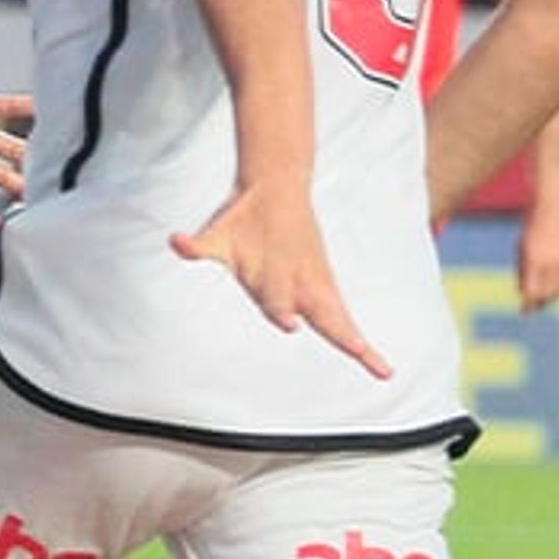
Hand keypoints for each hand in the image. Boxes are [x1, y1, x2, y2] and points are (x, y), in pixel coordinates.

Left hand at [175, 180, 393, 377]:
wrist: (274, 188)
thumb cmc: (241, 218)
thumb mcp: (217, 234)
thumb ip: (198, 245)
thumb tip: (175, 242)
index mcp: (277, 273)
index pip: (277, 299)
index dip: (281, 310)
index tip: (289, 323)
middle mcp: (301, 281)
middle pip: (322, 314)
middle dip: (338, 334)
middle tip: (359, 350)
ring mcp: (317, 283)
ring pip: (339, 318)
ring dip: (357, 341)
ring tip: (382, 369)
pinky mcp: (323, 284)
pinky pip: (340, 317)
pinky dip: (354, 337)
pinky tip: (376, 363)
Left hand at [514, 200, 558, 310]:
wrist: (553, 206)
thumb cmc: (532, 230)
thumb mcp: (522, 251)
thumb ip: (524, 275)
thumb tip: (527, 299)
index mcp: (534, 259)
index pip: (532, 292)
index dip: (528, 305)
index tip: (524, 311)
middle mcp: (552, 261)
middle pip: (546, 294)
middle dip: (539, 302)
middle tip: (532, 307)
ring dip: (551, 296)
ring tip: (543, 295)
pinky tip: (556, 286)